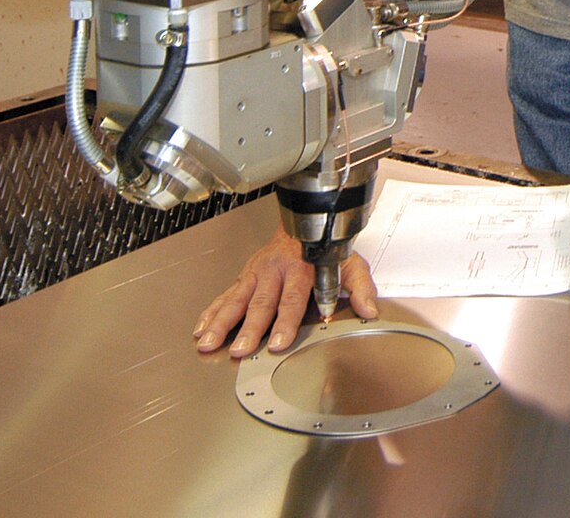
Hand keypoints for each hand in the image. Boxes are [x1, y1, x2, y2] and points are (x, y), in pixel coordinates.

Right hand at [194, 226, 378, 356]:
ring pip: (236, 300)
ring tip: (208, 342)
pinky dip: (211, 312)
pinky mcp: (244, 276)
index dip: (285, 323)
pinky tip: (201, 327)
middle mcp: (275, 272)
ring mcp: (256, 274)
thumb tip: (369, 311)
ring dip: (221, 323)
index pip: (292, 301)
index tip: (279, 343)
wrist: (303, 219)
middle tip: (241, 350)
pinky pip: (225, 295)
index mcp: (301, 270)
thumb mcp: (350, 262)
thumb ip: (360, 287)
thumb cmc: (325, 246)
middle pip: (261, 304)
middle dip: (250, 329)